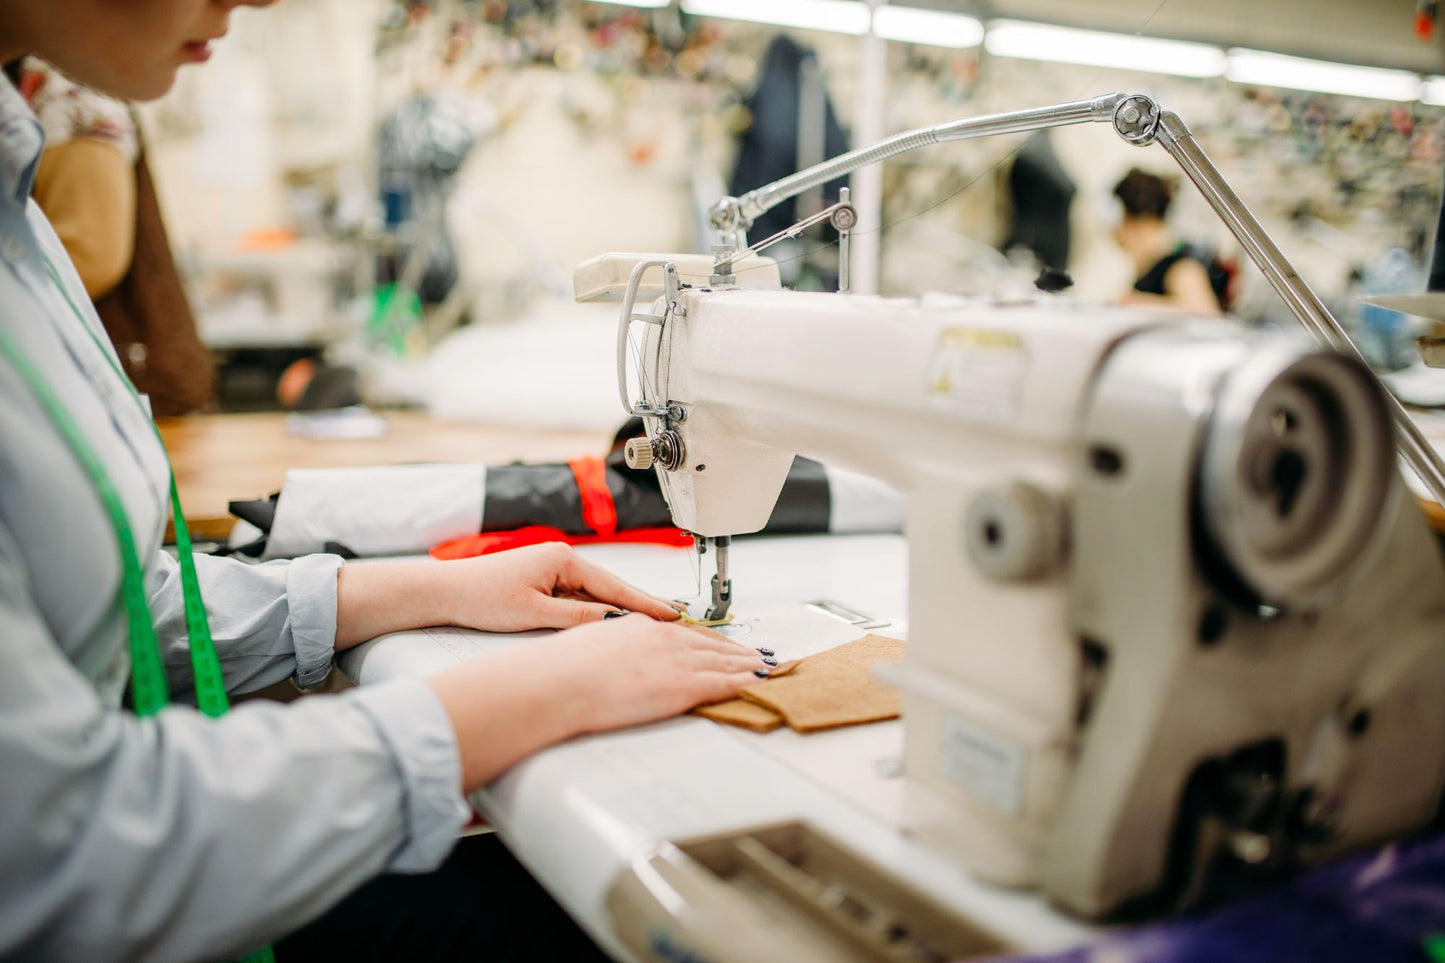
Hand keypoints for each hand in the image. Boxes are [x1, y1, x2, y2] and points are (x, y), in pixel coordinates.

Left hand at [333, 543, 681, 648]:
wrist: (446, 592)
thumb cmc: (483, 597)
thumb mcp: (535, 613)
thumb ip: (578, 616)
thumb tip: (615, 619)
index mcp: (564, 559)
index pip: (615, 586)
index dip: (646, 603)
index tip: (673, 614)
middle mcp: (563, 559)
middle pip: (611, 587)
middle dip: (641, 605)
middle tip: (675, 620)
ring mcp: (554, 569)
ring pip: (596, 594)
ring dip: (620, 609)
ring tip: (652, 625)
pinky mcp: (545, 581)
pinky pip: (580, 597)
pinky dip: (597, 610)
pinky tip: (613, 623)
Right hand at [546, 614, 766, 733]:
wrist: (561, 681)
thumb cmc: (565, 668)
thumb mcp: (594, 644)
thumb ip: (616, 647)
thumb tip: (619, 657)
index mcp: (643, 626)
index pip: (686, 632)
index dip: (709, 639)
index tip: (722, 643)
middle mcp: (666, 638)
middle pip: (712, 644)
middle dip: (738, 650)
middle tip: (757, 654)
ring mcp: (677, 661)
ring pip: (725, 661)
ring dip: (748, 665)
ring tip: (766, 668)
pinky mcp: (684, 686)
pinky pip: (725, 683)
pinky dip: (745, 683)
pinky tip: (757, 684)